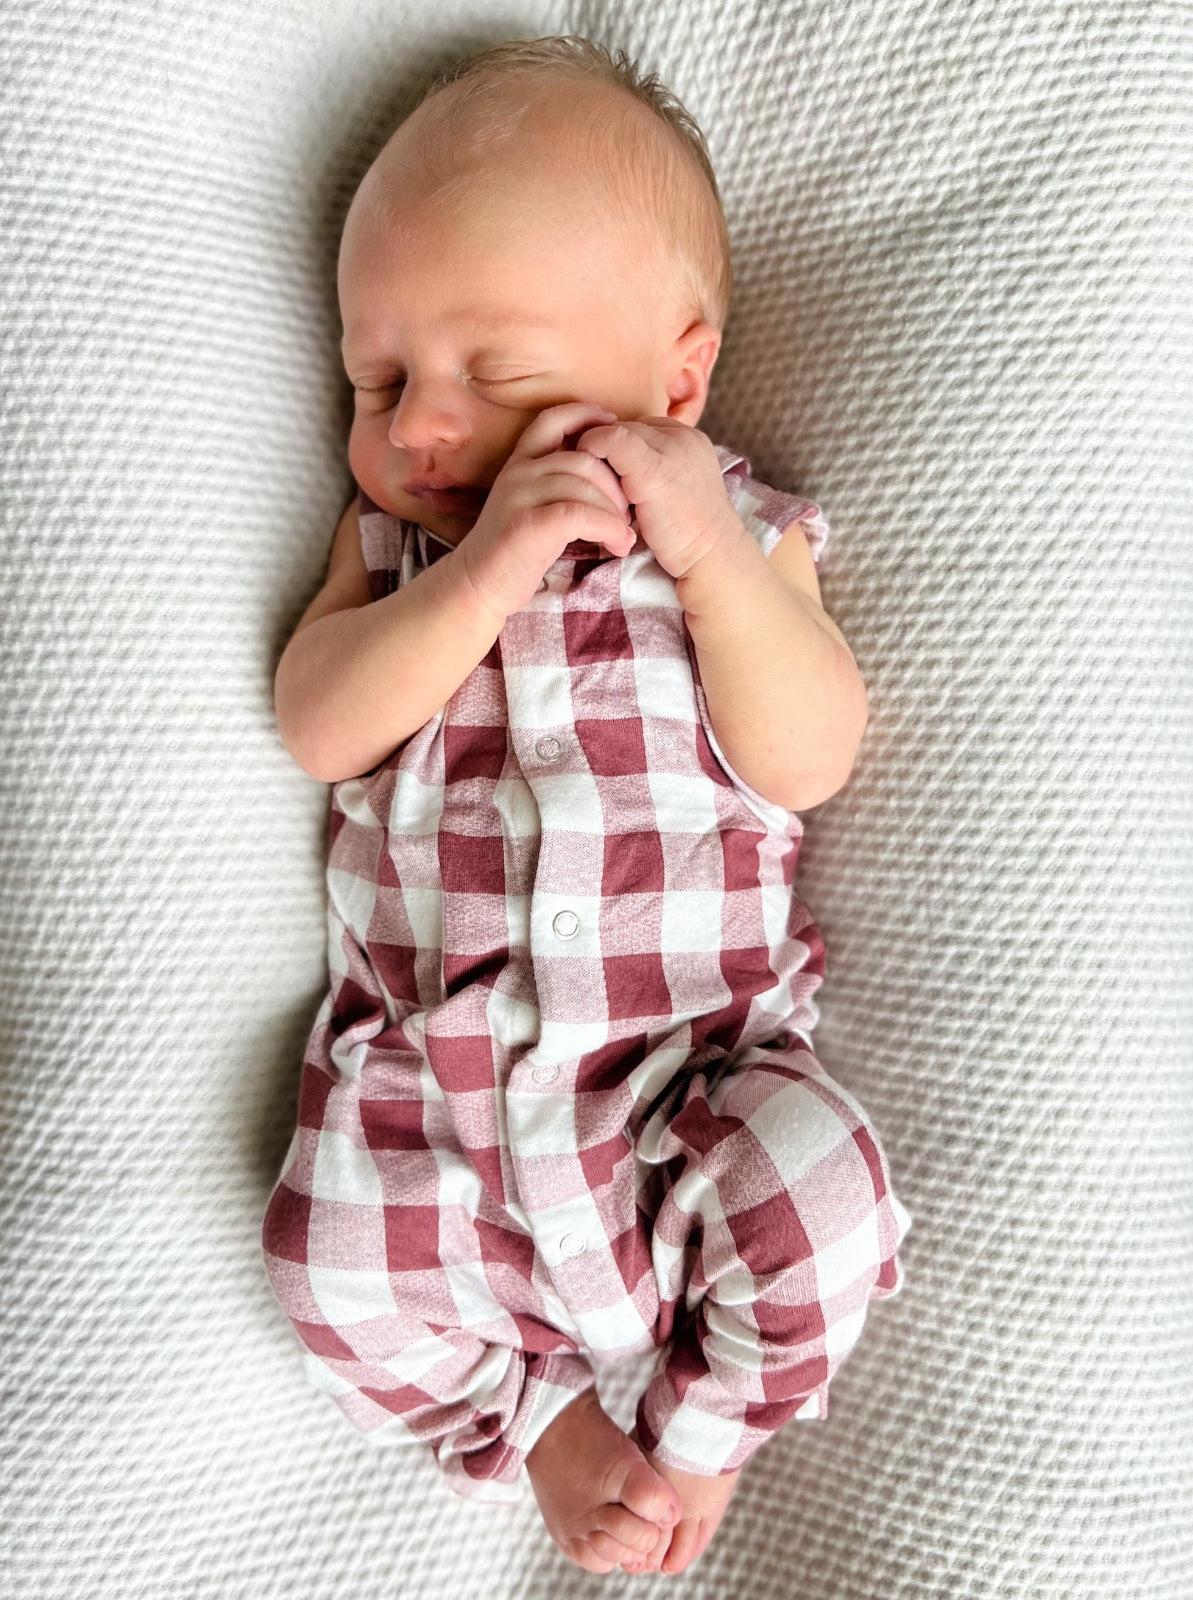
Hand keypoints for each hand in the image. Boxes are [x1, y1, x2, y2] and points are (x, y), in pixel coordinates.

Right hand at [457, 401, 637, 623]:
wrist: (479, 585)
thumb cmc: (516, 550)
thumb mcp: (535, 507)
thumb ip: (561, 485)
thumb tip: (613, 476)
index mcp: (521, 463)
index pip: (552, 419)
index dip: (586, 415)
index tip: (614, 426)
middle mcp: (518, 473)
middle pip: (584, 459)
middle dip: (616, 486)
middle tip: (628, 516)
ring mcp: (519, 497)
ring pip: (585, 486)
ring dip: (615, 513)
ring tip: (624, 537)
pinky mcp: (527, 525)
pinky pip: (580, 514)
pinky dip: (607, 528)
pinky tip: (616, 543)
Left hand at [573, 417, 739, 580]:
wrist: (713, 557)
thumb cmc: (688, 534)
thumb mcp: (676, 488)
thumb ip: (653, 469)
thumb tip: (609, 462)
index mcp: (689, 438)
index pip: (640, 427)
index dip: (619, 451)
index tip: (613, 481)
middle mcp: (682, 436)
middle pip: (625, 427)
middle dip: (608, 455)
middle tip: (605, 490)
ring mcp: (669, 450)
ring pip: (614, 431)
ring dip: (599, 459)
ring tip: (604, 494)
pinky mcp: (653, 470)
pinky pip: (608, 442)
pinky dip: (592, 456)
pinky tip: (595, 488)